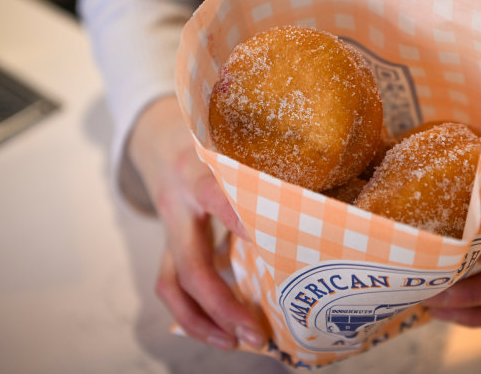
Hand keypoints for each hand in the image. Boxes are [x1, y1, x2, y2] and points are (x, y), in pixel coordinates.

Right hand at [127, 95, 265, 349]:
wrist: (157, 138)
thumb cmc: (210, 141)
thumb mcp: (230, 140)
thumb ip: (259, 165)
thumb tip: (323, 194)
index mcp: (196, 170)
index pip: (215, 196)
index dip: (236, 219)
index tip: (263, 240)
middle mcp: (178, 203)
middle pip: (191, 263)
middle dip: (222, 303)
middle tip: (256, 332)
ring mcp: (168, 229)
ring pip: (171, 283)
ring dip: (202, 320)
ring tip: (235, 342)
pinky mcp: (166, 247)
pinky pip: (170, 286)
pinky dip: (194, 313)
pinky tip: (220, 330)